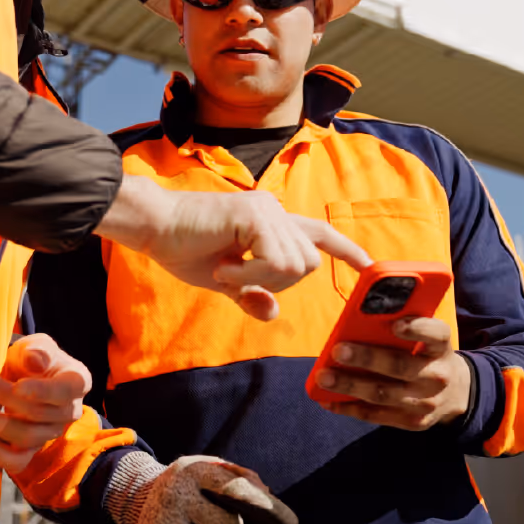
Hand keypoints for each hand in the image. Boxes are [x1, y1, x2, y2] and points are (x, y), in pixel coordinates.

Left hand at [0, 334, 92, 473]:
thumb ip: (37, 350)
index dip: (42, 391)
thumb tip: (36, 361)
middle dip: (4, 398)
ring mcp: (50, 434)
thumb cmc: (32, 358)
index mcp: (76, 382)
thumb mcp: (36, 345)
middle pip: (38, 413)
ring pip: (26, 437)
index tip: (17, 386)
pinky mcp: (30, 451)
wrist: (22, 377)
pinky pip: (17, 461)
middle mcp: (69, 412)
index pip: (64, 392)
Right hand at [96, 176, 371, 320]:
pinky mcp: (255, 215)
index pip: (320, 235)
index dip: (347, 250)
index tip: (370, 268)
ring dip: (259, 279)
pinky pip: (274, 262)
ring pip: (295, 265)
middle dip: (276, 282)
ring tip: (225, 270)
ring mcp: (267, 211)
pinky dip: (249, 275)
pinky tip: (223, 268)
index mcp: (271, 223)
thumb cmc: (183, 248)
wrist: (153, 227)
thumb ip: (251, 293)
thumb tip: (271, 312)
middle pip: (308, 264)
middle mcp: (276, 212)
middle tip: (236, 279)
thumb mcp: (223, 280)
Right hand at [105, 453, 296, 523]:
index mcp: (193, 470)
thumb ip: (240, 476)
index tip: (291, 523)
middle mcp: (175, 494)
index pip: (238, 489)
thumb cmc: (188, 484)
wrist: (138, 497)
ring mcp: (163, 523)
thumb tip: (267, 493)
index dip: (269, 507)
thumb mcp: (209, 469)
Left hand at [315, 317, 471, 430]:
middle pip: (400, 366)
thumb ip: (405, 328)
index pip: (436, 334)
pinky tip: (327, 400)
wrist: (455, 394)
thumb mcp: (427, 340)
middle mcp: (437, 375)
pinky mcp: (413, 422)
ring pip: (383, 394)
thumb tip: (359, 318)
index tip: (395, 325)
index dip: (417, 329)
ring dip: (350, 386)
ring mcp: (426, 402)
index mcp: (441, 347)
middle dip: (367, 359)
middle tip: (338, 351)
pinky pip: (376, 416)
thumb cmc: (427, 356)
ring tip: (323, 377)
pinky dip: (349, 408)